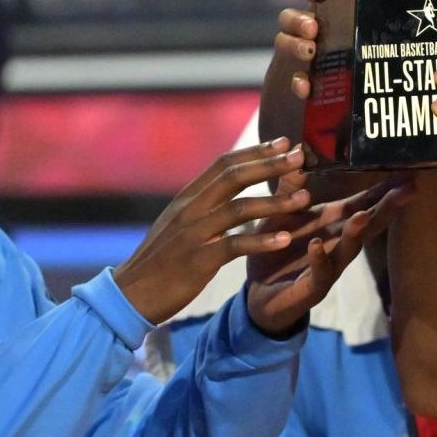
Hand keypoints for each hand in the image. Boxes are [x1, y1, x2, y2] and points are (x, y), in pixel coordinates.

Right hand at [114, 140, 316, 324]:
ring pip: (239, 208)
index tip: (283, 142)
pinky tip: (286, 239)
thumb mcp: (177, 223)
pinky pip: (234, 245)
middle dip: (269, 165)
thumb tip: (225, 186)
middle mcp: (189, 209)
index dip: (255, 151)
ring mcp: (192, 233)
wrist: (131, 294)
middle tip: (300, 156)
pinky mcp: (197, 260)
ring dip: (274, 202)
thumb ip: (201, 204)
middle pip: (233, 177)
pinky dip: (261, 240)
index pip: (223, 164)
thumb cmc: (159, 260)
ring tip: (305, 198)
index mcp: (187, 198)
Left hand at [243, 179, 410, 334]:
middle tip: (407, 191)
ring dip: (357, 233)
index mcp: (332, 223)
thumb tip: (297, 149)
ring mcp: (329, 267)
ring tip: (363, 216)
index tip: (408, 173)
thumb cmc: (275, 249)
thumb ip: (289, 186)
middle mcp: (338, 244)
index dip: (385, 190)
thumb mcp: (280, 213)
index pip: (365, 203)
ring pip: (349, 249)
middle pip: (368, 224)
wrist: (257, 294)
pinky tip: (317, 245)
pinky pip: (318, 273)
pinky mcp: (311, 288)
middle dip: (386, 208)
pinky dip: (319, 259)